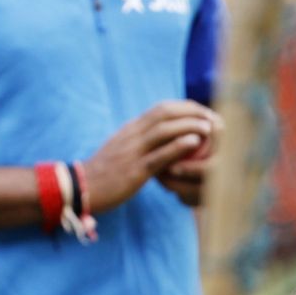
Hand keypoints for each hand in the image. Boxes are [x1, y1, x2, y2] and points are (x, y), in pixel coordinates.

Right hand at [80, 100, 217, 213]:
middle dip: (192, 112)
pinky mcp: (134, 170)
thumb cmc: (104, 172)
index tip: (203, 113)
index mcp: (130, 129)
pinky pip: (159, 155)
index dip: (185, 107)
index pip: (160, 109)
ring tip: (211, 128)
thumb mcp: (122, 150)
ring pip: (163, 130)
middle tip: (214, 118)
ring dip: (190, 125)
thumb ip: (140, 142)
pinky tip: (195, 143)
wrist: (81, 187)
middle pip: (164, 113)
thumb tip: (162, 140)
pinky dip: (178, 146)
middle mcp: (132, 135)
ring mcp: (132, 151)